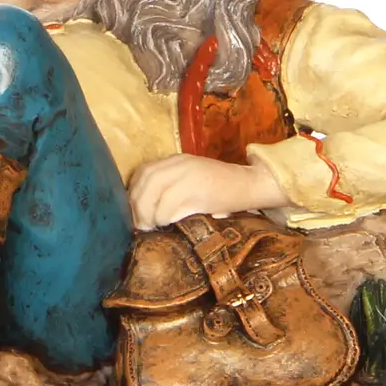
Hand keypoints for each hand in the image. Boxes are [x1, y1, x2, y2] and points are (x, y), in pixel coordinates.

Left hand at [128, 154, 289, 229]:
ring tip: (151, 225)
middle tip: (140, 224)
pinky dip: (163, 214)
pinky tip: (167, 222)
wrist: (251, 184)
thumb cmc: (222, 191)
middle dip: (138, 204)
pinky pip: (171, 200)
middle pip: (146, 179)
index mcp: (176, 161)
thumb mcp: (193, 183)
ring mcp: (190, 172)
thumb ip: (171, 190)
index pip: (144, 172)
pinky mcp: (200, 187)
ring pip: (155, 188)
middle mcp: (180, 163)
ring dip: (148, 210)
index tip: (133, 212)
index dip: (134, 192)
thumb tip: (146, 215)